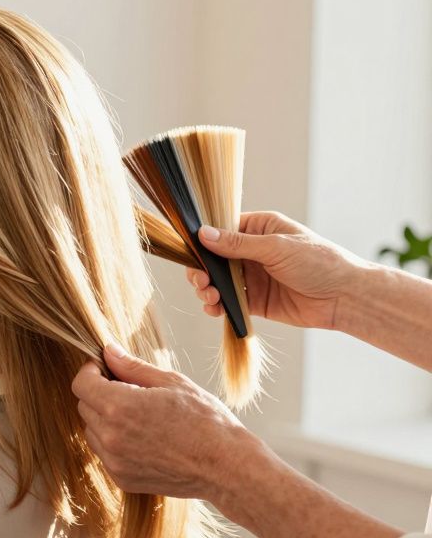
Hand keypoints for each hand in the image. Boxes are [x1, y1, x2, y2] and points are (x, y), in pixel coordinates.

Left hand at [72, 344, 264, 503]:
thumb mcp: (171, 382)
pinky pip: (105, 453)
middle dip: (99, 393)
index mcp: (119, 407)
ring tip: (139, 415)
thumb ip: (132, 367)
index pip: (81, 384)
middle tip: (127, 388)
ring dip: (105, 419)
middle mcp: (110, 436)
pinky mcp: (122, 479)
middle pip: (84, 406)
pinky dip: (115, 442)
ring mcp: (114, 461)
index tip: (104, 368)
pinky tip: (143, 436)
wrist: (227, 467)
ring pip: (92, 431)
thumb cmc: (206, 421)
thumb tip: (108, 351)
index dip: (90, 371)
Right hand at [186, 211, 364, 330]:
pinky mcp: (256, 300)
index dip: (204, 241)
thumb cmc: (319, 262)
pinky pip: (229, 302)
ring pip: (218, 281)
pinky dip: (217, 306)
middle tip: (201, 281)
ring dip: (208, 289)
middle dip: (202, 270)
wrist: (345, 297)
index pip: (222, 229)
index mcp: (260, 229)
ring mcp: (254, 276)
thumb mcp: (276, 247)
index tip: (192, 252)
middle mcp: (253, 251)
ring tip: (209, 297)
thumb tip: (203, 234)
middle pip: (214, 258)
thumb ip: (237, 244)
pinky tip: (215, 309)